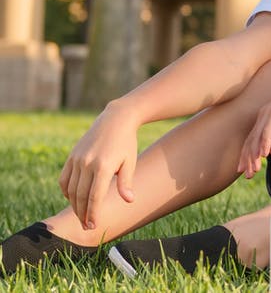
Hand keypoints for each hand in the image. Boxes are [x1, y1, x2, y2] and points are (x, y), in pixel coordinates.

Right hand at [58, 105, 139, 229]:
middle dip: (83, 214)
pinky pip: (64, 179)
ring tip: (81, 215)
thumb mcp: (130, 162)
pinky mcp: (71, 156)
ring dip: (74, 205)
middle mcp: (86, 164)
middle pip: (80, 196)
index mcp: (102, 167)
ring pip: (70, 189)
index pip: (94, 197)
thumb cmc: (126, 143)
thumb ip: (126, 183)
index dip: (93, 213)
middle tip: (87, 226)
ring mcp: (77, 160)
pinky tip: (73, 199)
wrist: (115, 120)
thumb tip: (129, 201)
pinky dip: (66, 191)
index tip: (93, 225)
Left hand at [238, 90, 270, 178]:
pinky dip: (265, 143)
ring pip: (257, 138)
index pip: (251, 140)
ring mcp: (268, 114)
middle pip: (251, 141)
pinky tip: (263, 154)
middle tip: (247, 175)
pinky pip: (268, 131)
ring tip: (254, 170)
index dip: (245, 155)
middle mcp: (263, 116)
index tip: (242, 170)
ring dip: (255, 156)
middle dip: (248, 160)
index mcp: (264, 119)